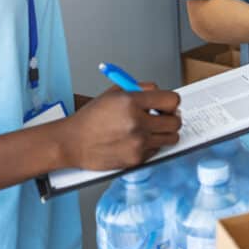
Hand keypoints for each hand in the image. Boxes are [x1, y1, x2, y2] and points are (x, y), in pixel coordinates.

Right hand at [55, 86, 180, 170]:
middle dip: (172, 118)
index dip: (171, 103)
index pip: (172, 100)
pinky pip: (157, 150)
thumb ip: (140, 89)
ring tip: (152, 129)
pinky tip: (136, 141)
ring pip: (170, 138)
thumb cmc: (90, 118)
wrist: (73, 142)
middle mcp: (137, 122)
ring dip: (165, 133)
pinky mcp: (136, 159)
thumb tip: (160, 92)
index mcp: (132, 102)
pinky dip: (151, 146)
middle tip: (164, 118)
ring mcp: (138, 143)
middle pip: (175, 122)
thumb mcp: (114, 93)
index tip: (168, 105)